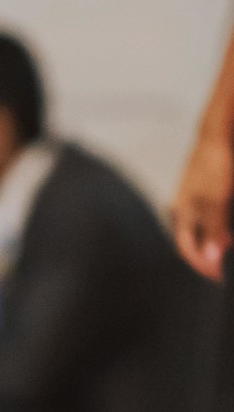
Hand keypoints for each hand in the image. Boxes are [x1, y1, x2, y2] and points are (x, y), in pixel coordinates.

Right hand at [172, 134, 232, 279]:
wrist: (219, 135)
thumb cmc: (213, 165)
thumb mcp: (215, 202)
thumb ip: (213, 231)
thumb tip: (211, 259)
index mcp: (181, 214)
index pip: (188, 250)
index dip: (203, 266)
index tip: (219, 276)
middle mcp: (184, 210)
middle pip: (193, 243)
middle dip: (208, 257)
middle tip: (225, 268)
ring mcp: (194, 201)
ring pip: (202, 231)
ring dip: (215, 243)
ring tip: (229, 249)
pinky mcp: (206, 194)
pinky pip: (210, 218)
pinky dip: (219, 229)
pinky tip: (228, 230)